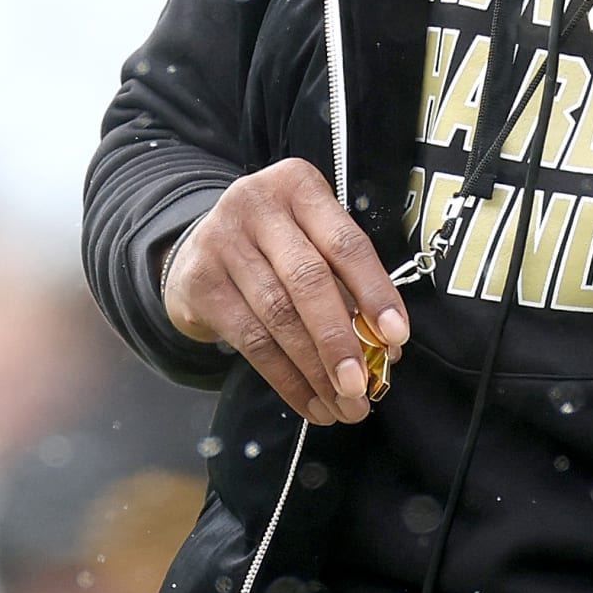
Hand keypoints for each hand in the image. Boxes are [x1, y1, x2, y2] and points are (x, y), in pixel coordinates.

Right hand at [162, 160, 408, 426]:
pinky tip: (310, 402)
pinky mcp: (199, 282)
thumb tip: (386, 347)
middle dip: (340, 340)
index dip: (375, 292)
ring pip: (278, 316)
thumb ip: (346, 283)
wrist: (195, 251)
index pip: (346, 243)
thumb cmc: (274, 249)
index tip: (397, 337)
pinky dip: (286, 379)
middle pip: (309, 280)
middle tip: (362, 386)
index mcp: (299, 187)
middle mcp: (257, 205)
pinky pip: (251, 341)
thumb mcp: (310, 242)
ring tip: (343, 406)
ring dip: (316, 370)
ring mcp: (222, 241)